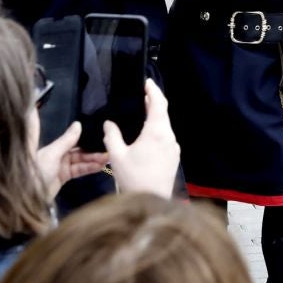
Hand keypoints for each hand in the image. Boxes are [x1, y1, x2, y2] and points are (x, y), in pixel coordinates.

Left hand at [34, 120, 108, 198]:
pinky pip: (79, 171)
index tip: (100, 133)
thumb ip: (66, 140)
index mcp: (53, 147)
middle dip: (93, 150)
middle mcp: (57, 155)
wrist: (27, 196)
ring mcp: (61, 167)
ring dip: (93, 160)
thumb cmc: (37, 171)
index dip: (85, 136)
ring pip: (80, 161)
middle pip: (78, 151)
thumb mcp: (52, 154)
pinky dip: (89, 168)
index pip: (72, 139)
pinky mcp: (63, 178)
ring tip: (107, 158)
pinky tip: (100, 167)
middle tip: (108, 149)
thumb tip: (78, 124)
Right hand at [104, 81, 179, 197]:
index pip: (158, 104)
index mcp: (157, 132)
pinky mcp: (173, 157)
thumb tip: (109, 123)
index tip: (147, 82)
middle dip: (153, 102)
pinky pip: (165, 137)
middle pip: (163, 114)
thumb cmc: (133, 177)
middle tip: (142, 94)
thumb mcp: (117, 155)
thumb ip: (112, 136)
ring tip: (142, 112)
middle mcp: (169, 137)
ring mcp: (173, 147)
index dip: (153, 91)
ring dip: (155, 117)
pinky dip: (157, 129)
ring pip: (165, 126)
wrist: (152, 200)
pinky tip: (146, 134)